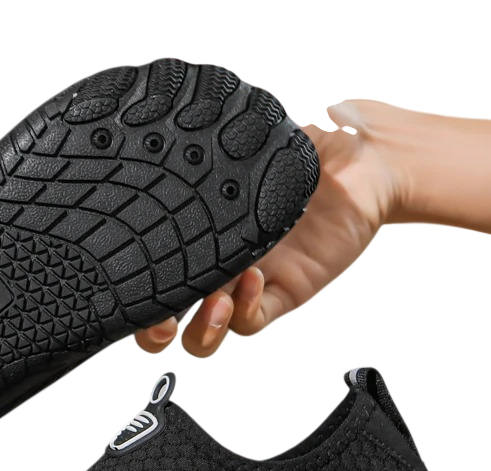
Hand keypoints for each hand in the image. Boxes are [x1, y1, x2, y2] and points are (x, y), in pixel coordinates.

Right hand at [135, 100, 407, 355]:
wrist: (365, 164)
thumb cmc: (307, 153)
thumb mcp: (249, 143)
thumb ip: (216, 145)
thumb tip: (181, 116)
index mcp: (198, 233)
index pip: (153, 273)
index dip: (134, 292)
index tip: (125, 280)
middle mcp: (215, 265)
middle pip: (169, 319)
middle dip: (153, 332)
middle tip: (158, 322)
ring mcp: (247, 284)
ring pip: (207, 333)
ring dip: (202, 330)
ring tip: (213, 304)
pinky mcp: (284, 293)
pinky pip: (255, 320)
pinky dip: (246, 310)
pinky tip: (252, 279)